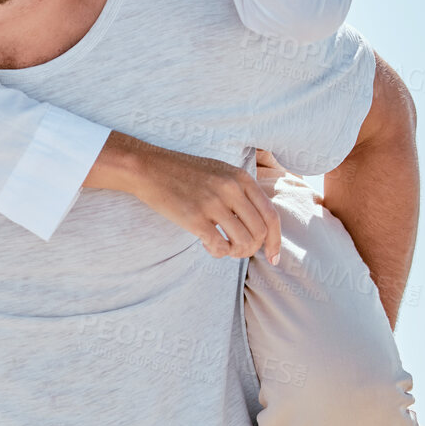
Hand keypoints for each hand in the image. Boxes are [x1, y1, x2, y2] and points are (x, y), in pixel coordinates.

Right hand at [90, 132, 280, 262]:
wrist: (148, 168)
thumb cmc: (183, 173)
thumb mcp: (219, 172)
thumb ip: (241, 192)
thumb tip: (260, 225)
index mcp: (240, 178)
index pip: (271, 215)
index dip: (276, 241)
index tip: (274, 257)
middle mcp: (230, 189)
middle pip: (259, 232)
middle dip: (253, 249)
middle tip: (238, 251)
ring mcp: (212, 203)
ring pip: (243, 242)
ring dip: (236, 253)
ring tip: (223, 248)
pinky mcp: (194, 218)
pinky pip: (219, 247)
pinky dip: (218, 253)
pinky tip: (206, 246)